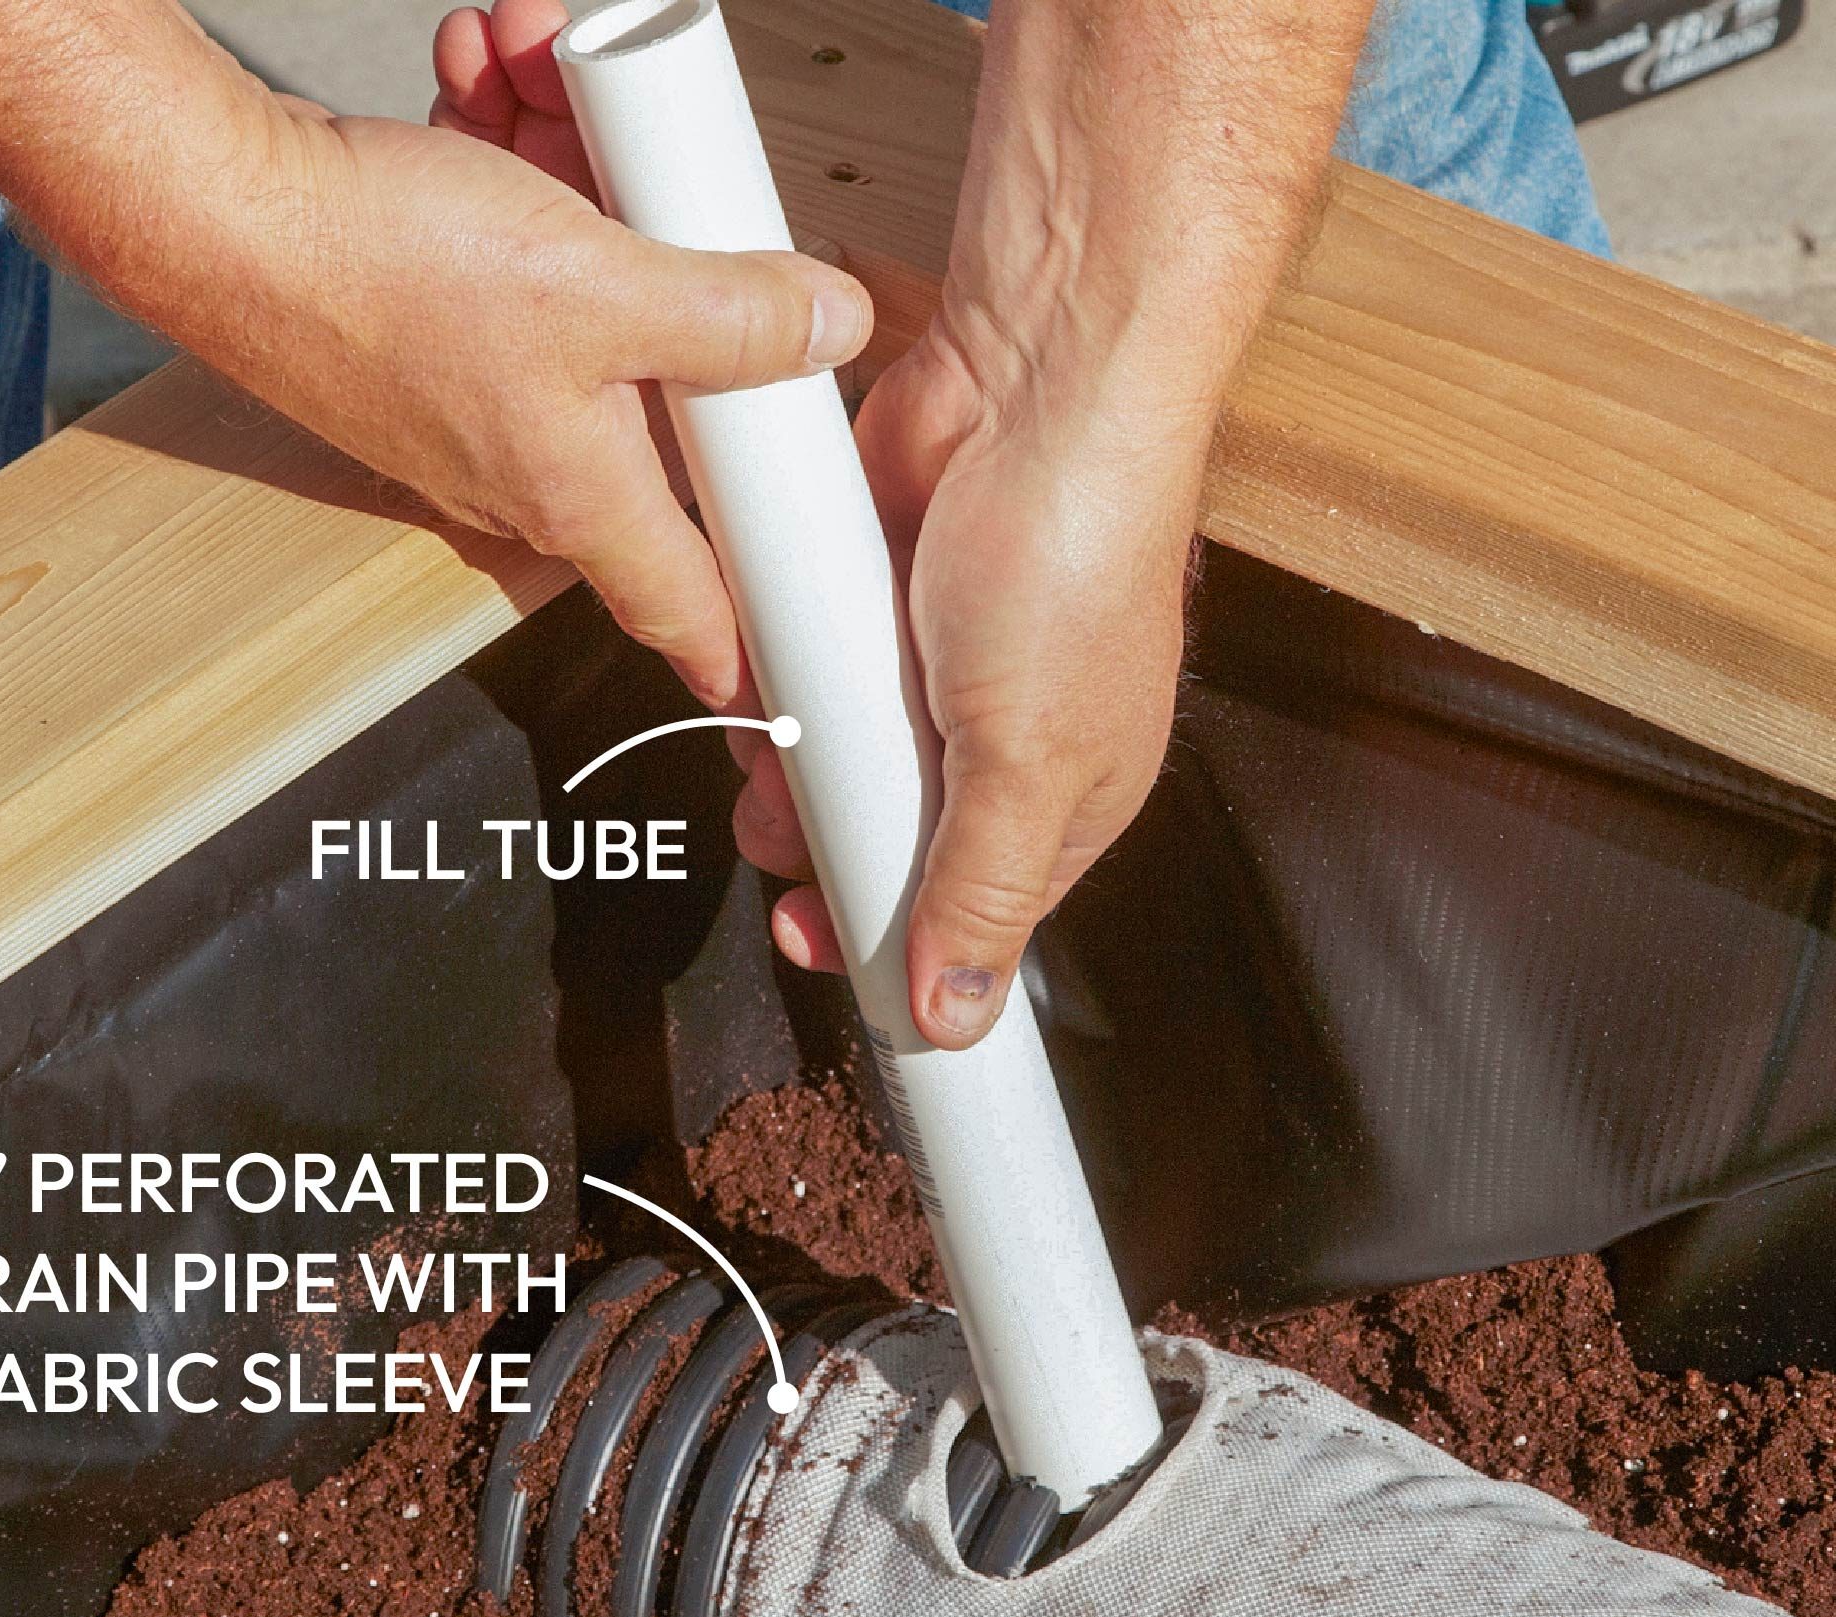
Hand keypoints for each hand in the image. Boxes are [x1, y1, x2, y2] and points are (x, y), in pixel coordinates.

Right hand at [0, 0, 870, 715]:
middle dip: (674, 267)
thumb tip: (832, 328)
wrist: (212, 208)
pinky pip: (508, 246)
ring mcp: (475, 393)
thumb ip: (734, 316)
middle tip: (669, 185)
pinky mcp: (425, 325)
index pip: (690, 607)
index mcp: (583, 493)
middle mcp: (528, 462)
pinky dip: (508, 161)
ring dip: (577, 173)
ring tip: (543, 81)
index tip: (793, 674)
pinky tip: (489, 80)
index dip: (749, 643)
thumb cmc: (379, 272)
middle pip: (658, 392)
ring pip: (583, 289)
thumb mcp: (607, 287)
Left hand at [438, 0, 1359, 1049]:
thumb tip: (957, 1017)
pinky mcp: (875, 598)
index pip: (972, 917)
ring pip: (836, 759)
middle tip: (776, 838)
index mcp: (1068, 797)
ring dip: (788, 763)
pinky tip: (762, 669)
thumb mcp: (1025, 756)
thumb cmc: (1073, 551)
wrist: (1035, 380)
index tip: (815, 951)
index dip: (893, 946)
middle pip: (889, 841)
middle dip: (821, 848)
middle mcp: (1001, 739)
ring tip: (764, 748)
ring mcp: (934, 668)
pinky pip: (808, 668)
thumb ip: (979, 890)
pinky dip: (779, 674)